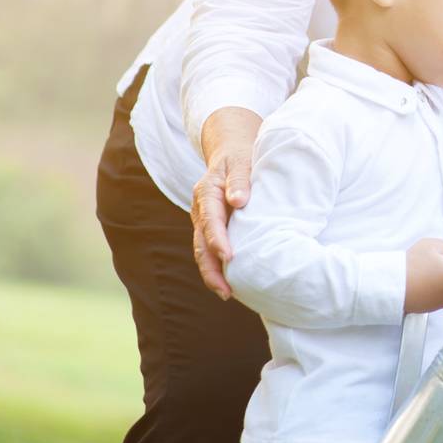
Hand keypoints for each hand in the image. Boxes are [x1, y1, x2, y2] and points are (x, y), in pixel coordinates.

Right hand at [191, 107, 260, 298]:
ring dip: (213, 273)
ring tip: (227, 293)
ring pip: (203, 250)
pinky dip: (218, 266)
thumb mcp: (242, 161)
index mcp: (207, 192)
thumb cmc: (241, 155)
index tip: (229, 256)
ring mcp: (204, 220)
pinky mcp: (212, 227)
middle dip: (211, 268)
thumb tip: (238, 200)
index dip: (218, 239)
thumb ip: (240, 180)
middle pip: (201, 243)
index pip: (210, 220)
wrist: (232, 150)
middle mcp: (201, 209)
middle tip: (226, 290)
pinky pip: (211, 249)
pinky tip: (231, 282)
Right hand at [403, 238, 442, 313]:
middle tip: (437, 263)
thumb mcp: (431, 245)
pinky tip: (417, 282)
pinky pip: (433, 296)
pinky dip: (429, 289)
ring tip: (423, 272)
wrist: (392, 287)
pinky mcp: (427, 309)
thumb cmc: (412, 267)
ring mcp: (439, 303)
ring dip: (439, 281)